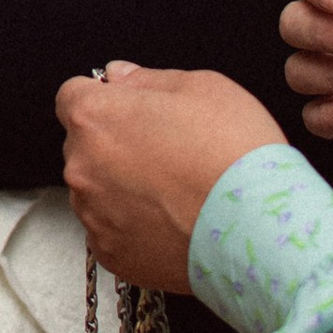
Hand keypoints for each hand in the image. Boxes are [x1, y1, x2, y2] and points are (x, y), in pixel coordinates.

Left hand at [56, 64, 284, 294]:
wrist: (259, 229)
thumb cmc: (234, 153)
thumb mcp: (202, 87)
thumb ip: (148, 79)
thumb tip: (120, 78)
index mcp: (95, 117)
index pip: (72, 96)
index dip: (104, 99)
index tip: (129, 108)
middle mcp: (82, 167)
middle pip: (84, 146)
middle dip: (114, 143)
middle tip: (165, 151)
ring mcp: (93, 215)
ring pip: (96, 191)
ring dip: (121, 186)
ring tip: (174, 191)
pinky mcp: (110, 254)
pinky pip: (112, 231)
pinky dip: (133, 225)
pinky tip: (172, 220)